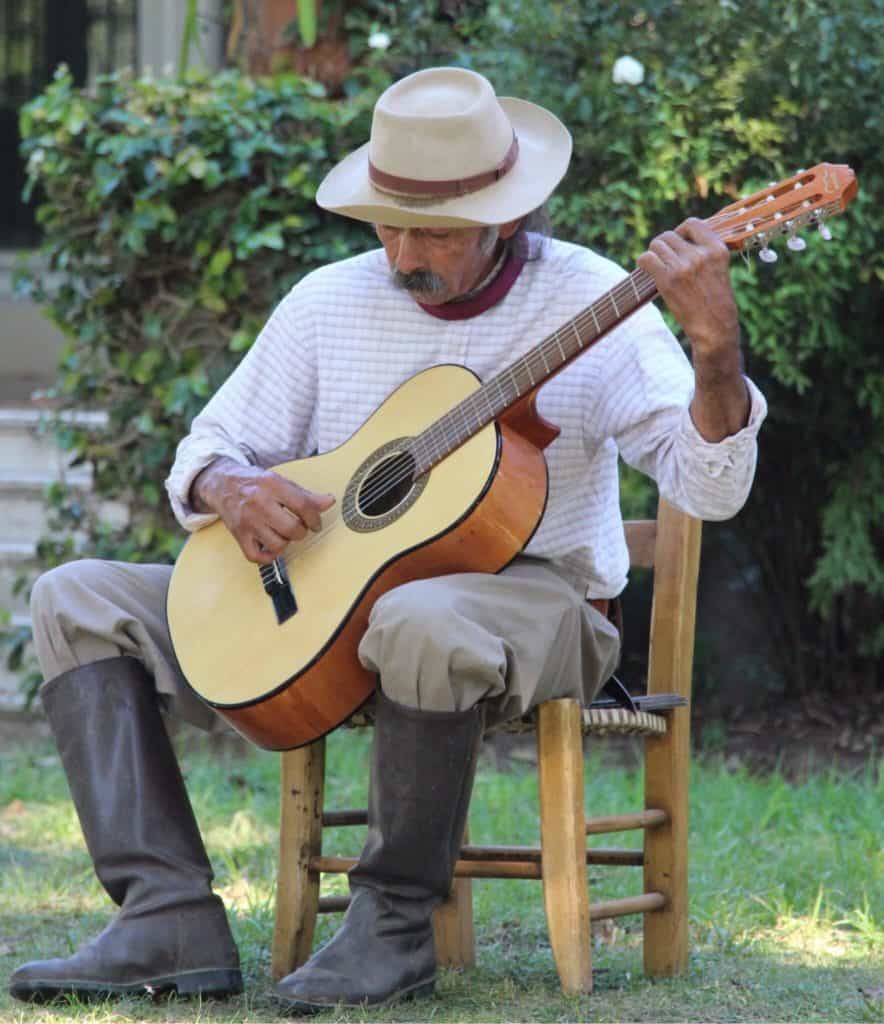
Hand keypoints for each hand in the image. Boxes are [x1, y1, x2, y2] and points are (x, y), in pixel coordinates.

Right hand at [192, 457, 334, 564]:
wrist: (221, 484)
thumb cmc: (254, 483)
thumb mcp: (280, 482)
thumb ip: (305, 494)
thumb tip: (329, 502)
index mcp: (272, 485)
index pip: (302, 505)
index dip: (315, 518)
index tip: (316, 524)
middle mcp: (258, 502)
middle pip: (292, 528)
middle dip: (301, 532)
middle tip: (298, 528)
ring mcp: (247, 521)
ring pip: (277, 544)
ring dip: (285, 543)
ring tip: (283, 534)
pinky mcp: (238, 535)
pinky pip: (257, 556)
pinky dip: (268, 556)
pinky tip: (271, 546)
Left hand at [637, 218, 749, 440]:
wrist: (715, 329)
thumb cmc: (716, 302)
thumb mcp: (719, 269)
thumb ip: (705, 252)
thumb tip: (682, 235)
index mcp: (717, 249)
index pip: (692, 224)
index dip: (681, 231)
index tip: (678, 242)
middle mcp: (700, 254)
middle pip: (669, 235)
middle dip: (663, 246)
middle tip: (664, 261)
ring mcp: (684, 266)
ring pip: (656, 245)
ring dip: (653, 255)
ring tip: (657, 268)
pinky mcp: (668, 279)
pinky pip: (646, 258)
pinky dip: (643, 263)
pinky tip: (648, 272)